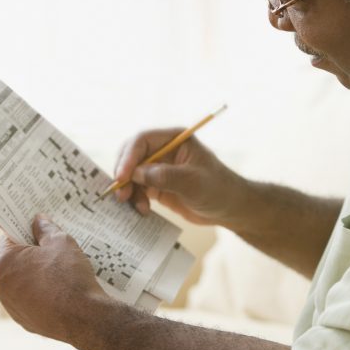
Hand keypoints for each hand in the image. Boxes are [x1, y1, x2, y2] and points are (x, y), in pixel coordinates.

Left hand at [0, 215, 104, 342]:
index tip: (38, 228)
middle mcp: (1, 286)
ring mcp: (12, 307)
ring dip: (36, 275)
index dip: (25, 230)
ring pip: (23, 283)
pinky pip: (31, 301)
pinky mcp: (26, 321)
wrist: (84, 317)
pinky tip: (61, 291)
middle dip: (32, 254)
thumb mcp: (61, 241)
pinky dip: (42, 295)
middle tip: (53, 248)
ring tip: (60, 271)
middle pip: (14, 261)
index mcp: (4, 262)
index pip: (8, 238)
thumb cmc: (68, 276)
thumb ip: (46, 228)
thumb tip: (38, 221)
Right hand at [113, 128, 244, 224]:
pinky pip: (137, 188)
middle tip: (121, 193)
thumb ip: (166, 176)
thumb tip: (137, 174)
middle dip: (123, 174)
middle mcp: (163, 149)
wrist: (228, 208)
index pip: (143, 140)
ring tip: (138, 207)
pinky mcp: (156, 184)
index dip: (129, 157)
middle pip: (131, 155)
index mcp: (174, 139)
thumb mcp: (194, 182)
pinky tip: (143, 210)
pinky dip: (135, 199)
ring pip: (131, 174)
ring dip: (129, 190)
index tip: (122, 177)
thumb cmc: (218, 189)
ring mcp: (159, 167)